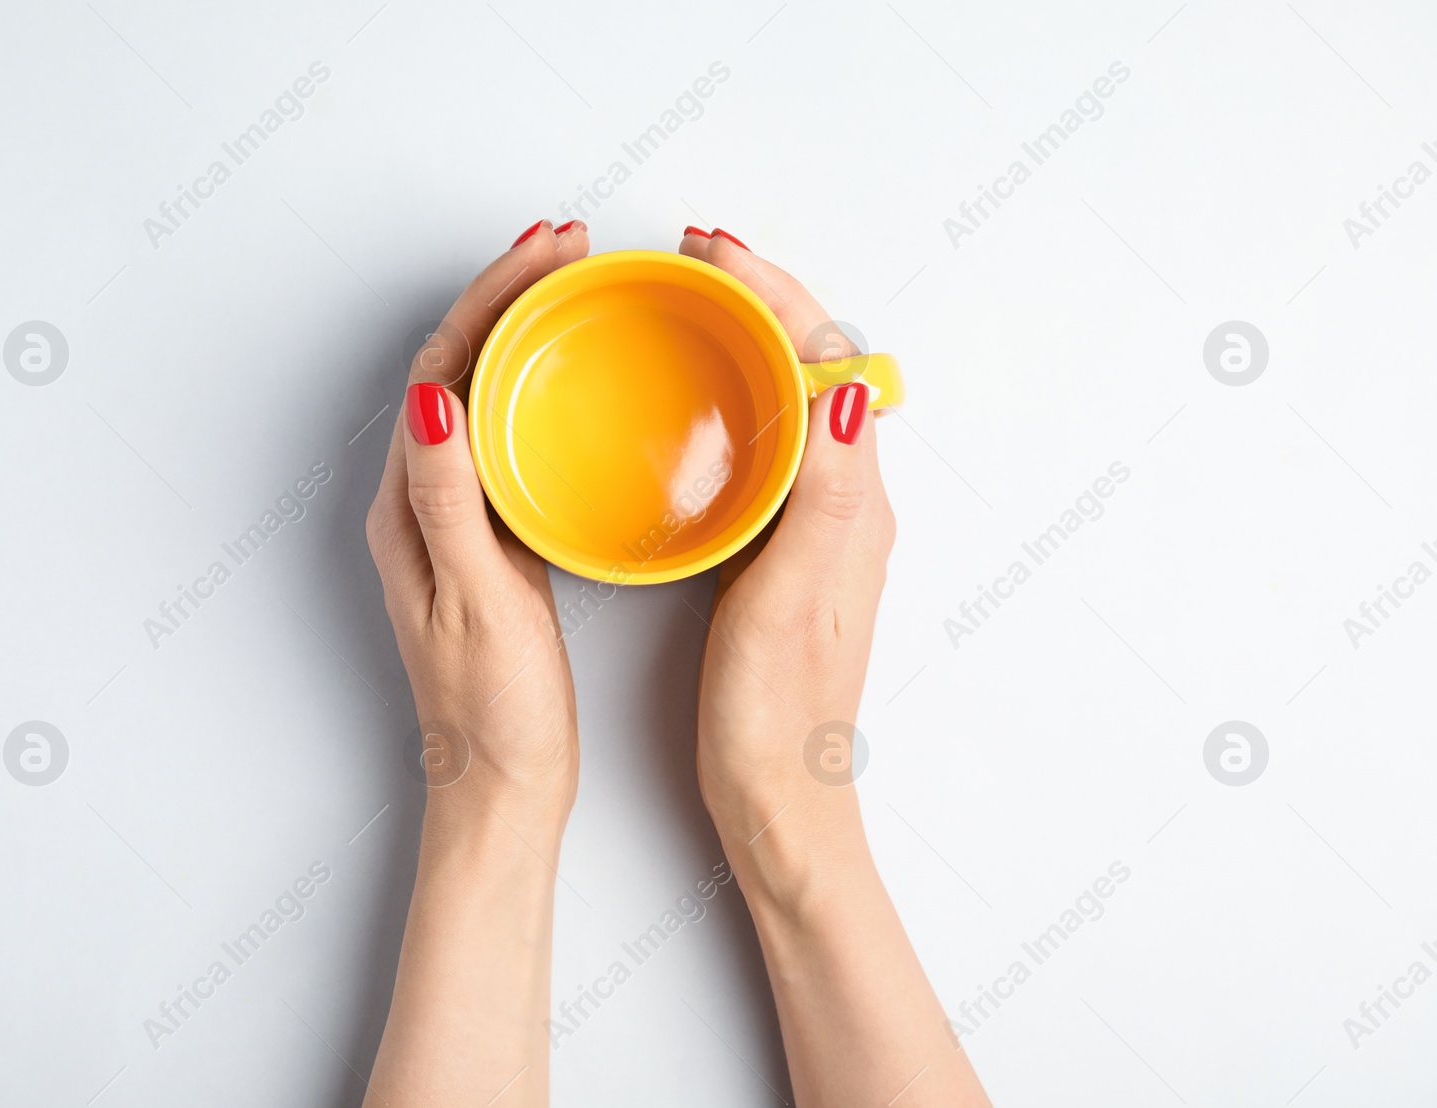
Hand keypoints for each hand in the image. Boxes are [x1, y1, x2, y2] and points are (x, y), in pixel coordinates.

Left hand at [366, 220, 590, 819]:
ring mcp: (458, 520)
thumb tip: (433, 395)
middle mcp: (423, 503)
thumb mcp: (476, 603)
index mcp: (410, 509)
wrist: (502, 787)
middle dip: (509, 297)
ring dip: (525, 336)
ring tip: (576, 290)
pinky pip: (512, 442)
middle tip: (570, 248)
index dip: (492, 299)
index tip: (546, 253)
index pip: (441, 369)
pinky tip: (579, 387)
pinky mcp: (494, 542)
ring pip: (487, 398)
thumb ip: (453, 502)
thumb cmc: (493, 712)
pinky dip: (543, 394)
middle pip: (459, 367)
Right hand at [678, 228, 895, 875]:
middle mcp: (844, 504)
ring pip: (788, 402)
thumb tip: (846, 387)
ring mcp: (815, 527)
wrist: (780, 799)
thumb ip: (824, 494)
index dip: (774, 296)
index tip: (714, 254)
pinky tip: (694, 407)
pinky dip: (735, 401)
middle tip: (697, 259)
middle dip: (761, 301)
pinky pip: (767, 447)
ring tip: (693, 306)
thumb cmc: (779, 714)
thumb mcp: (795, 598)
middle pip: (813, 367)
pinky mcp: (783, 552)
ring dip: (749, 343)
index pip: (826, 362)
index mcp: (850, 503)